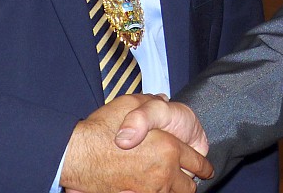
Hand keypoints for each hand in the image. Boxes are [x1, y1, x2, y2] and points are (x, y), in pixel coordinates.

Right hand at [61, 95, 212, 192]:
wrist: (77, 155)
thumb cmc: (103, 129)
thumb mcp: (131, 104)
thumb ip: (152, 104)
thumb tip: (163, 99)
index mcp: (169, 149)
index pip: (197, 162)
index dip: (203, 166)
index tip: (205, 170)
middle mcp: (164, 173)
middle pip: (188, 186)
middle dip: (188, 181)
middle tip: (186, 178)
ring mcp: (150, 190)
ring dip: (173, 190)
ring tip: (168, 184)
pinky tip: (151, 187)